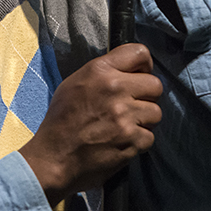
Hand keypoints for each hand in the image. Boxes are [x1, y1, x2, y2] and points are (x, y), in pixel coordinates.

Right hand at [18, 43, 162, 206]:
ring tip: (124, 126)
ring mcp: (125, 116)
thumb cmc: (61, 120)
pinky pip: (149, 136)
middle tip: (132, 105)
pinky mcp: (131, 140)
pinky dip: (138, 141)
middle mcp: (115, 89)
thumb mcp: (74, 84)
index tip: (141, 75)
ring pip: (156, 112)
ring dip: (144, 120)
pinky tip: (121, 141)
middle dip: (147, 96)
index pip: (139, 53)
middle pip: (155, 85)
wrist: (54, 157)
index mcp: (99, 71)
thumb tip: (129, 72)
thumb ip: (103, 73)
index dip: (145, 65)